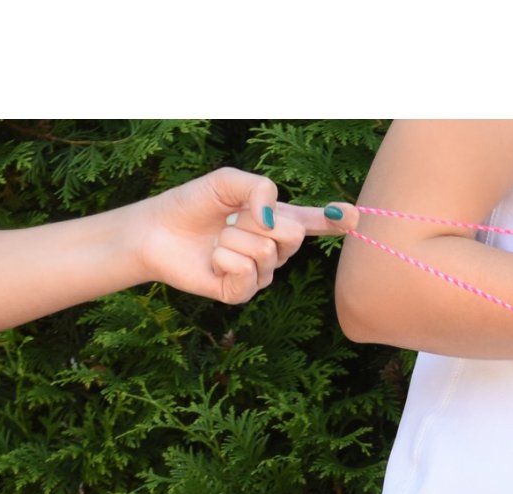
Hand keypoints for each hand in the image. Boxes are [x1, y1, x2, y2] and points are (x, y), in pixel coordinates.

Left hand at [130, 166, 341, 305]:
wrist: (157, 231)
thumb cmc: (192, 204)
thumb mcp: (228, 181)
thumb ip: (259, 189)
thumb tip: (272, 218)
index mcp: (275, 220)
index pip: (313, 222)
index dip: (335, 220)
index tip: (354, 216)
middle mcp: (273, 249)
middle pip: (292, 236)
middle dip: (257, 221)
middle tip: (231, 219)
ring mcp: (259, 273)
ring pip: (265, 253)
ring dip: (233, 239)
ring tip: (217, 239)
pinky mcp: (240, 292)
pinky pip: (248, 274)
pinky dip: (225, 259)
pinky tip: (213, 259)